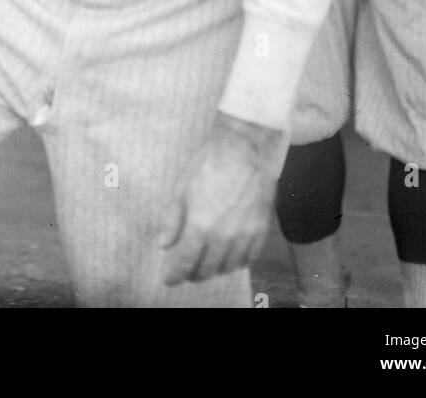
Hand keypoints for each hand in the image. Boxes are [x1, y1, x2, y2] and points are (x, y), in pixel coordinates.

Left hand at [158, 112, 282, 286]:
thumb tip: (164, 243)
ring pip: (229, 267)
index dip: (175, 275)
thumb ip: (173, 220)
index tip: (169, 279)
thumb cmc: (210, 162)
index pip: (185, 262)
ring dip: (215, 269)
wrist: (244, 147)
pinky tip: (230, 257)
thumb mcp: (182, 188)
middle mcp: (224, 236)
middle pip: (207, 270)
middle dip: (194, 274)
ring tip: (207, 263)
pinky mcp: (261, 228)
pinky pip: (250, 258)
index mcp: (200, 226)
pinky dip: (238, 262)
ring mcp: (245, 234)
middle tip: (187, 271)